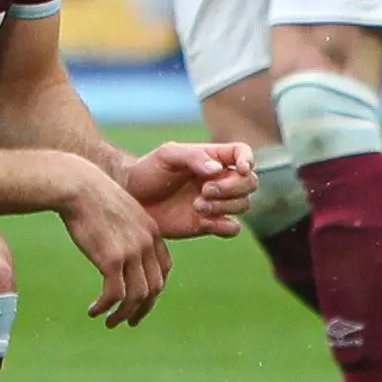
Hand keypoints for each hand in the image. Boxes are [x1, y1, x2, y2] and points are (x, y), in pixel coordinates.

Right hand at [58, 160, 170, 327]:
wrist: (77, 186)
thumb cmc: (91, 196)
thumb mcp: (119, 210)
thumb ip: (125, 229)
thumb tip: (118, 244)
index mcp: (152, 231)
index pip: (163, 269)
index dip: (155, 288)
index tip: (142, 299)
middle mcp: (147, 244)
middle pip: (154, 287)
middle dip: (143, 308)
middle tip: (128, 321)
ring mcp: (132, 252)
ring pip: (137, 297)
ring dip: (123, 314)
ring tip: (109, 322)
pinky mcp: (112, 260)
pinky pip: (115, 295)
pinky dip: (105, 307)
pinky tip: (93, 310)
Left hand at [123, 141, 256, 238]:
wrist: (131, 199)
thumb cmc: (147, 171)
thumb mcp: (167, 156)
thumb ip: (193, 157)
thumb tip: (217, 169)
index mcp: (212, 158)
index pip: (242, 153)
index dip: (248, 160)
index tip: (240, 169)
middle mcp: (219, 180)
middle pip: (249, 182)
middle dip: (233, 187)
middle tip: (205, 190)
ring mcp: (216, 203)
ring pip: (243, 204)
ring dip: (225, 206)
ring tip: (196, 205)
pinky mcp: (208, 224)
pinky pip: (232, 228)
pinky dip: (225, 225)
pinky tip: (204, 221)